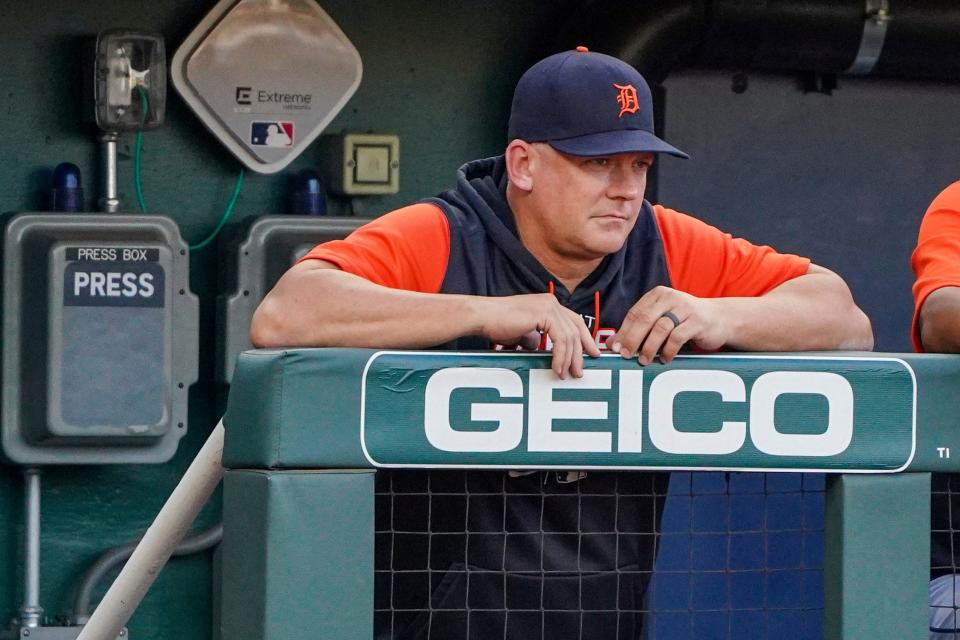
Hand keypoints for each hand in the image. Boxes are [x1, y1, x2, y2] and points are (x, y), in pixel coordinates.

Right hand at [477, 294, 600, 378]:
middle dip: (580, 352)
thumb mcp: (522, 332)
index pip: (574, 321)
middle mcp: (552, 302)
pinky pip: (561, 339)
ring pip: (570, 336)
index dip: (584, 339)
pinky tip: (557, 368)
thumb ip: (534, 337)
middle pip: (576, 329)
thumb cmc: (496, 323)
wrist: (482, 317)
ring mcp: (549, 306)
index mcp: (548, 304)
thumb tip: (539, 348)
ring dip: (570, 358)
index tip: (591, 354)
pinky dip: (560, 356)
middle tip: (580, 371)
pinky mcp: (544, 314)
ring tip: (566, 374)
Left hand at [606, 286, 729, 363]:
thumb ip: (638, 329)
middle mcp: (670, 297)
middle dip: (632, 339)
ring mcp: (685, 307)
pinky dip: (668, 350)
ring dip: (650, 347)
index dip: (623, 331)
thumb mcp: (661, 321)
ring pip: (660, 328)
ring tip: (644, 361)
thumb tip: (611, 344)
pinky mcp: (698, 320)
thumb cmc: (685, 321)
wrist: (720, 318)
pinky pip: (678, 337)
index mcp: (658, 295)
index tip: (615, 348)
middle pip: (645, 319)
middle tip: (626, 355)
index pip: (635, 312)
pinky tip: (665, 359)